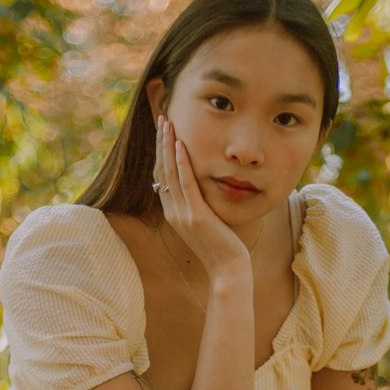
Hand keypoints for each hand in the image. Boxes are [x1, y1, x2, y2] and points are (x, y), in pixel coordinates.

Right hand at [153, 115, 251, 279]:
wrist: (227, 270)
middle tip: (162, 118)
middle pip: (162, 170)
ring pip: (170, 173)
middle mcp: (173, 212)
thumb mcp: (206, 222)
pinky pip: (186, 184)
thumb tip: (199, 187)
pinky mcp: (196, 216)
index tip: (163, 130)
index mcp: (173, 212)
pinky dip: (182, 163)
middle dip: (161, 142)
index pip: (162, 176)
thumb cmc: (222, 247)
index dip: (161, 151)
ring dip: (168, 146)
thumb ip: (198, 204)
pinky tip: (181, 145)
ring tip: (167, 123)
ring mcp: (182, 214)